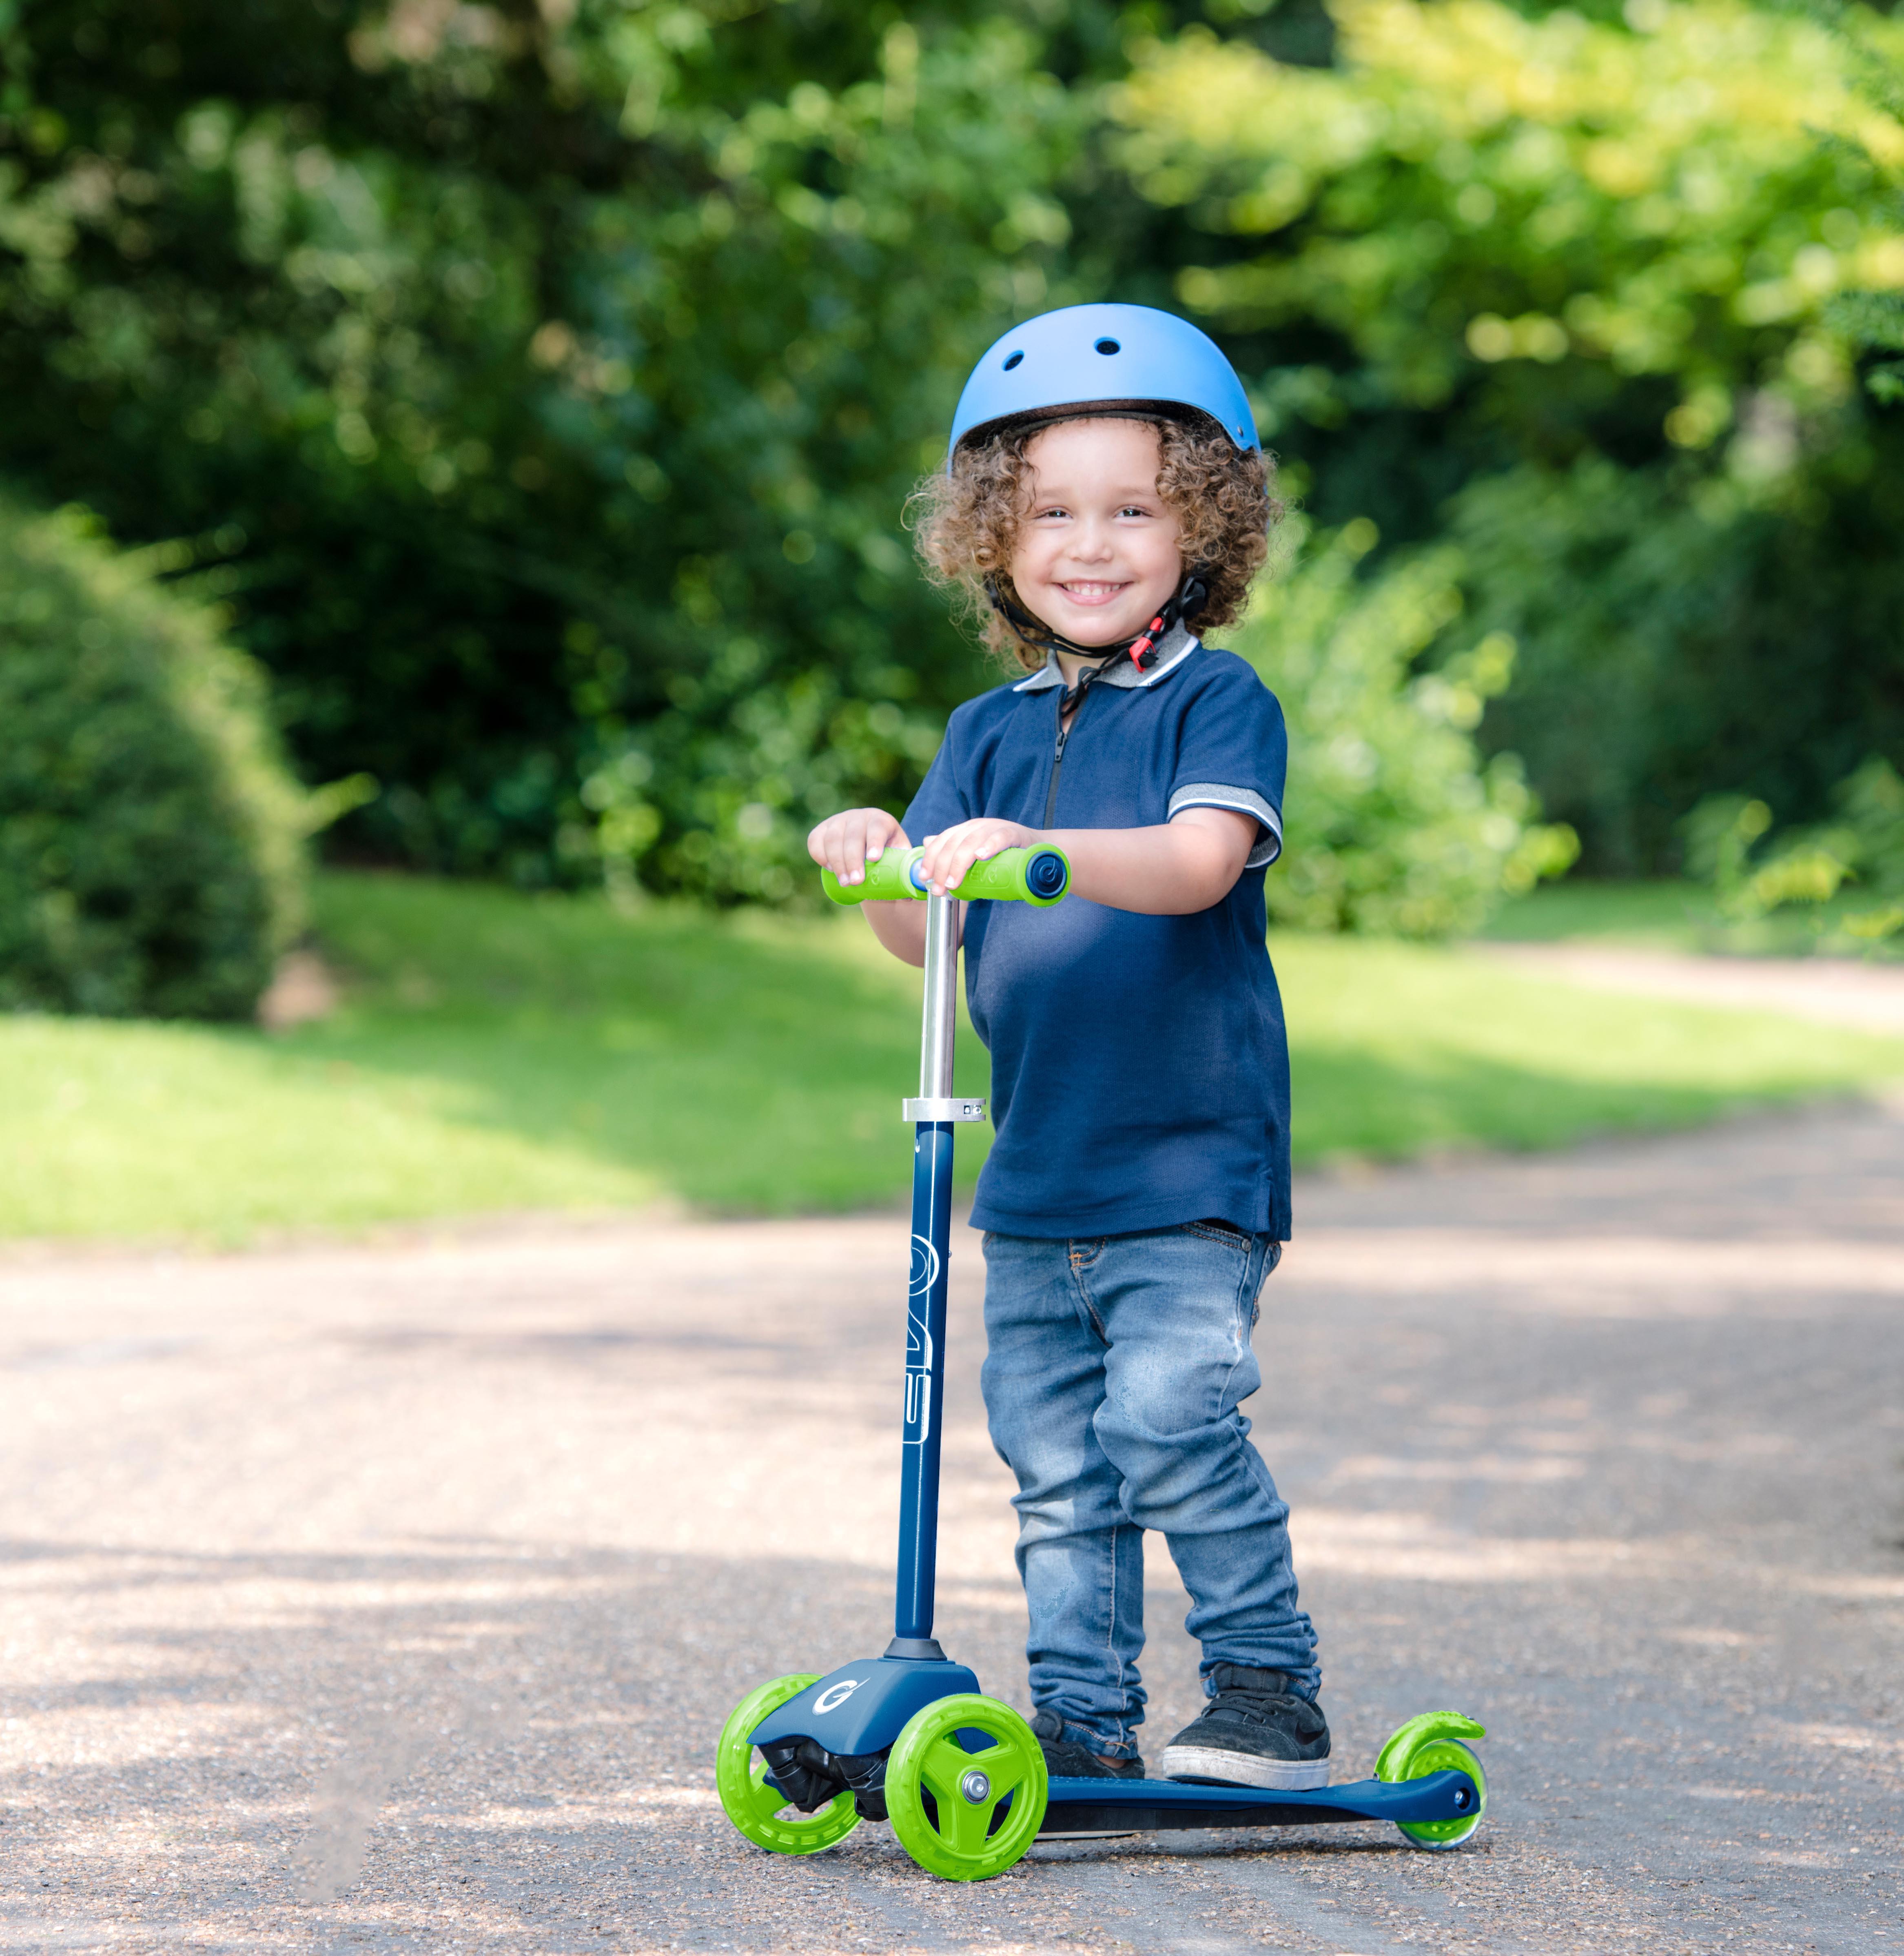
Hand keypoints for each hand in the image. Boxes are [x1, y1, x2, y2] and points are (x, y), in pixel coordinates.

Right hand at [807, 807, 907, 886]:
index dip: (875, 841)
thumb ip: (907, 872)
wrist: (867, 849)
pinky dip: (820, 855)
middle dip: (853, 860)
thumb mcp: (900, 859)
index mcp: (882, 820)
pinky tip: (830, 869)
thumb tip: (911, 891)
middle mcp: (859, 817)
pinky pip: (815, 840)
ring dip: (837, 862)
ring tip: (845, 882)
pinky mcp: (822, 829)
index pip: (878, 827)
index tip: (874, 859)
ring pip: (833, 838)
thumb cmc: (887, 856)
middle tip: (856, 882)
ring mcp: (838, 821)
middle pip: (853, 835)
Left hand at [918, 817, 1039, 895]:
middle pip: (953, 844)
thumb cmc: (1003, 855)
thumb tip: (926, 841)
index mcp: (965, 830)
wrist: (1038, 848)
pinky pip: (1000, 837)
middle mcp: (977, 826)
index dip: (930, 859)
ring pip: (971, 842)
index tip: (924, 879)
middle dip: (942, 868)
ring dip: (959, 863)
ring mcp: (995, 827)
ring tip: (954, 883)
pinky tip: (981, 856)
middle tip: (939, 890)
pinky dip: (990, 846)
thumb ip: (953, 850)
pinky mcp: (1014, 832)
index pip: (942, 841)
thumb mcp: (975, 854)